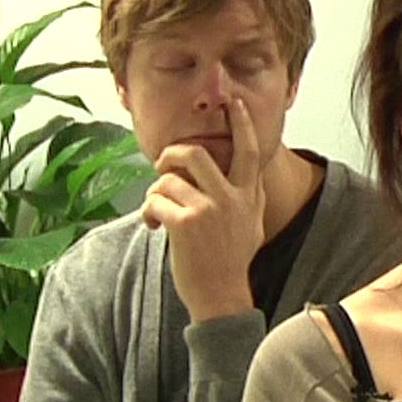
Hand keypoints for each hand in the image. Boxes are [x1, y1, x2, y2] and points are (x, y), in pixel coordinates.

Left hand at [141, 97, 265, 321]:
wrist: (222, 296)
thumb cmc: (232, 263)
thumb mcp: (252, 225)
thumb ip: (248, 197)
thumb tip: (245, 176)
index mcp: (249, 196)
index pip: (249, 151)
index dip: (242, 124)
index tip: (235, 105)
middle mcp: (232, 199)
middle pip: (196, 154)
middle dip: (171, 154)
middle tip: (162, 164)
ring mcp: (209, 209)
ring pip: (168, 180)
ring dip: (156, 195)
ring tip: (158, 212)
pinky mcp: (186, 223)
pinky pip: (155, 201)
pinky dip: (149, 213)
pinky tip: (154, 227)